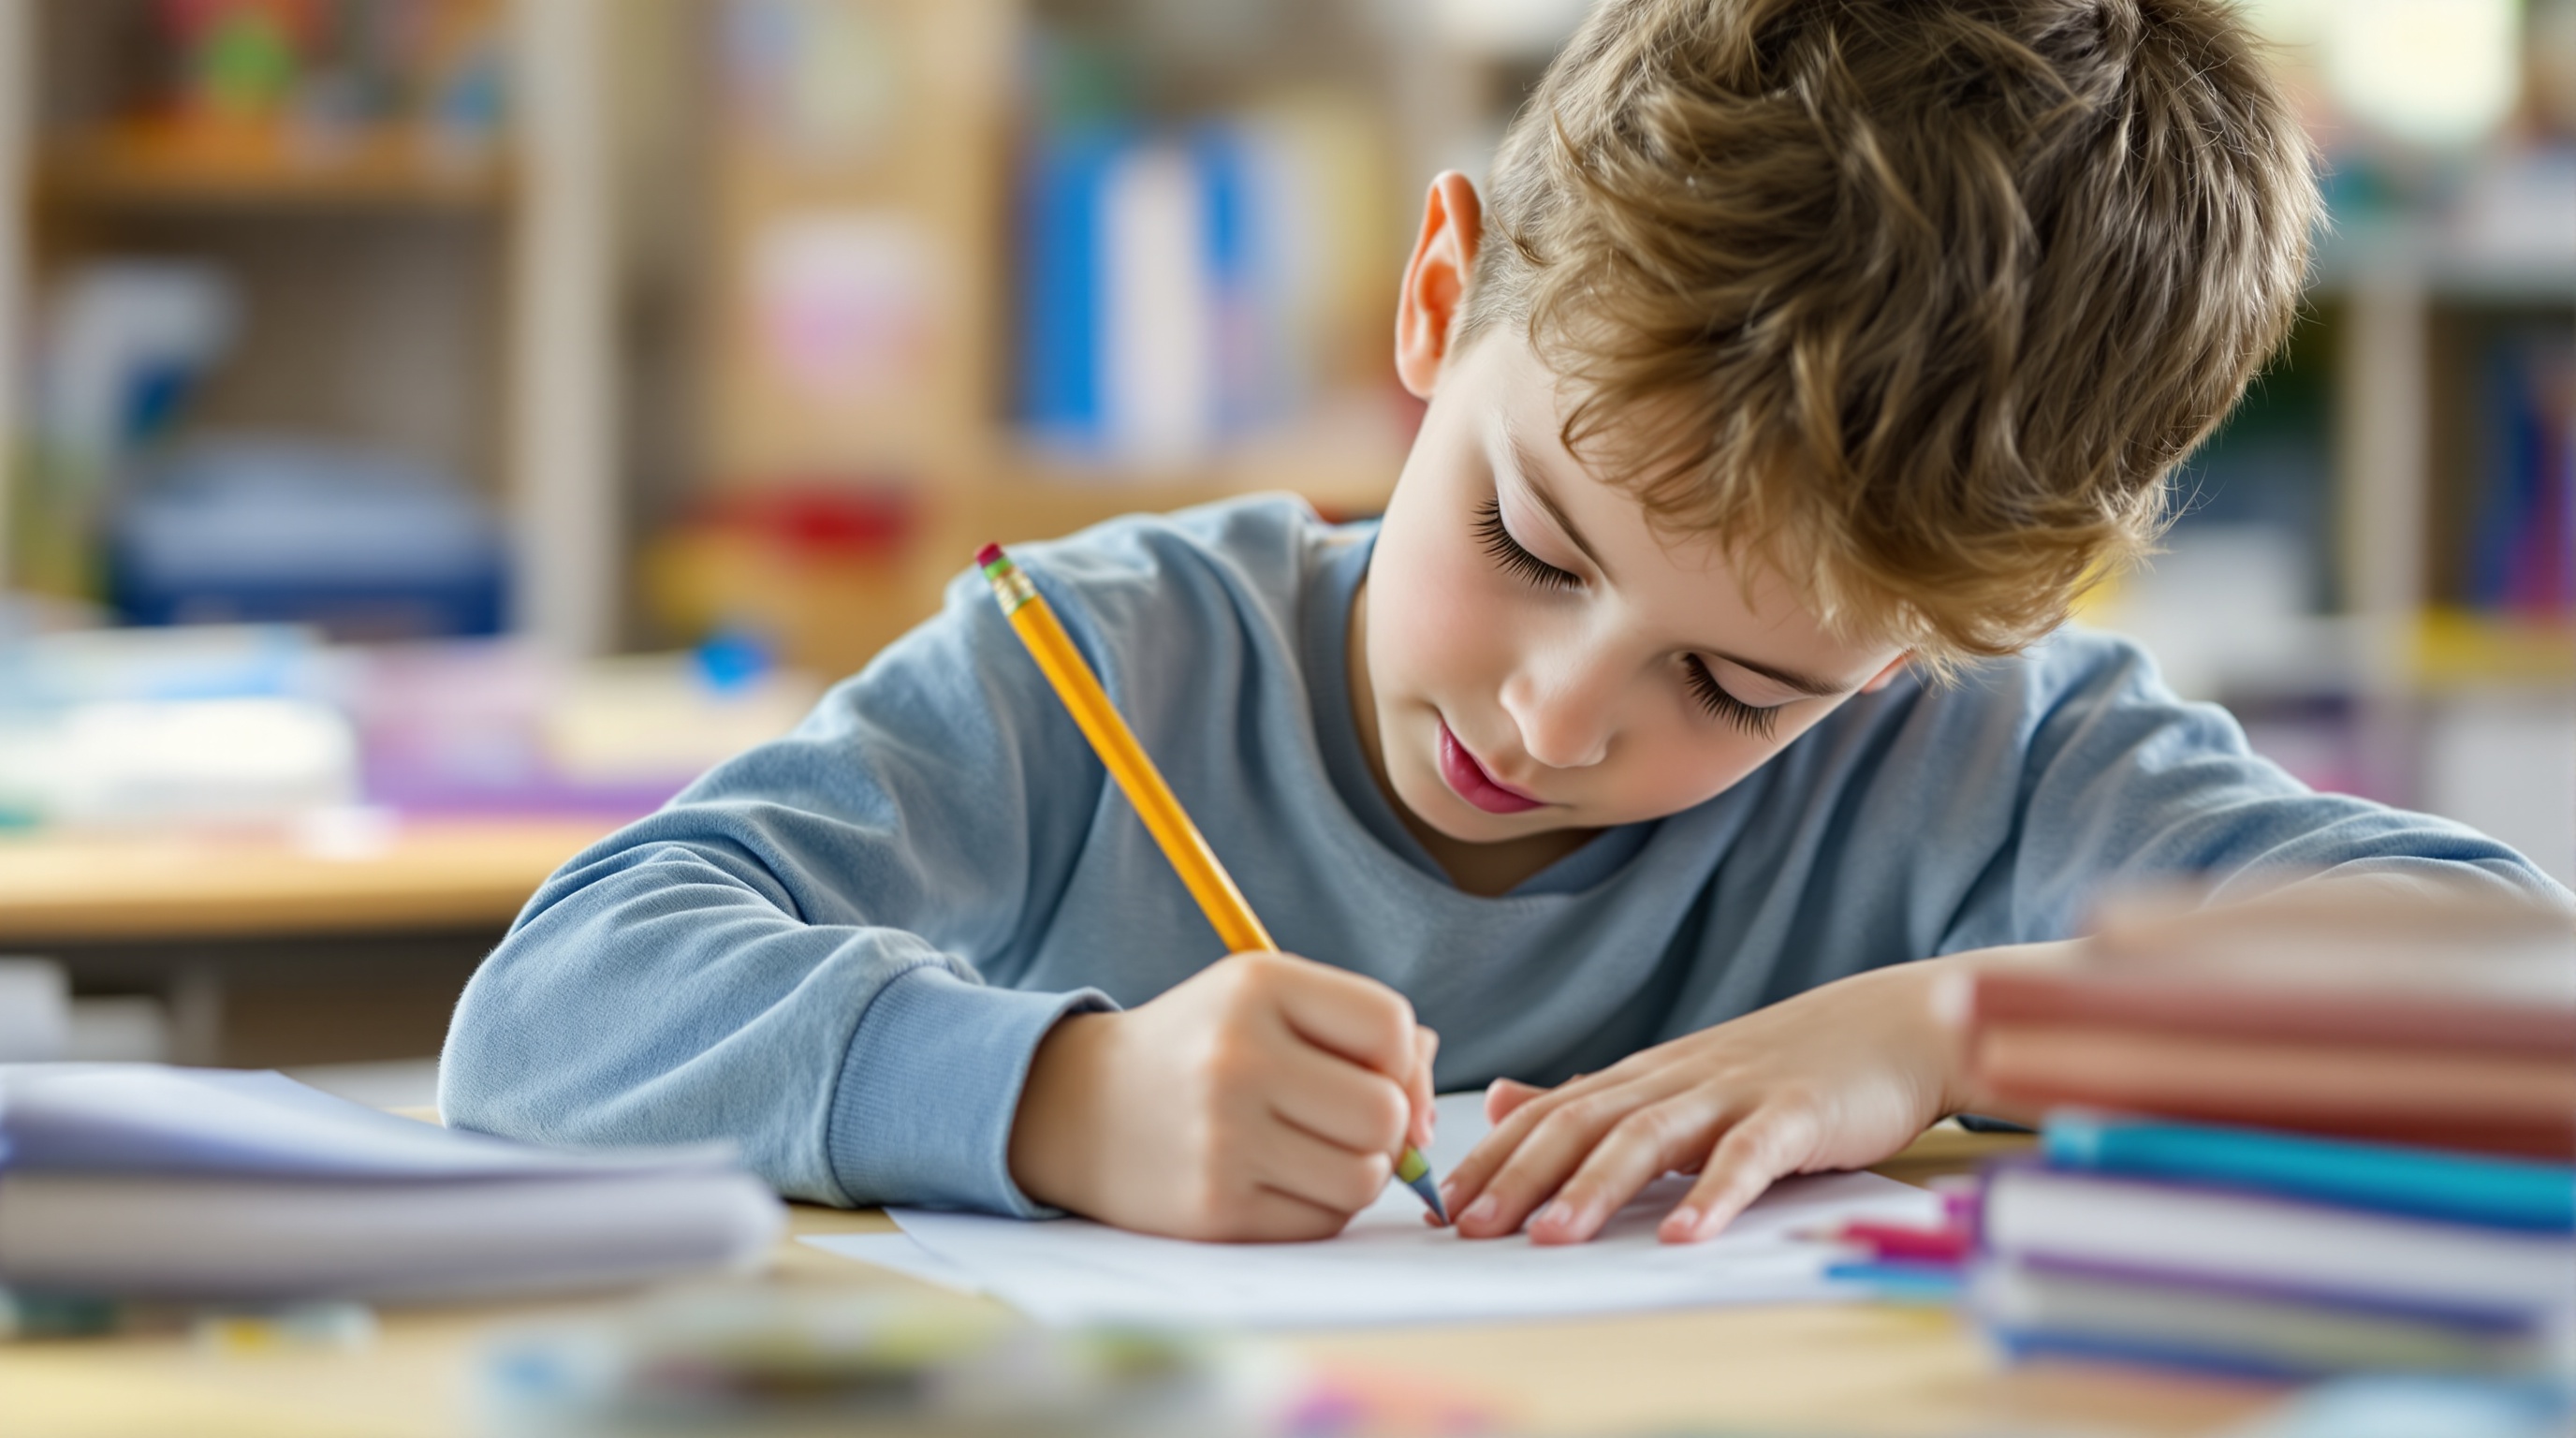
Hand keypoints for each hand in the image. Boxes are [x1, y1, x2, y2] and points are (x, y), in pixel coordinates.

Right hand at [1008, 951, 1437, 1241]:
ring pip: (1364, 1177)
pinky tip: (1276, 1180)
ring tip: (1311, 1151)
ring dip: (1356, 1172)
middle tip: (1341, 1121)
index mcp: (1258, 986)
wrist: (1078, 1107)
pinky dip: (1318, 1207)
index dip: (1400, 1058)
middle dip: (1383, 1126)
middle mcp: (1238, 1057)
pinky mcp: (1214, 1209)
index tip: (1370, 1071)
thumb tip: (1427, 1115)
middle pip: (1385, 1114)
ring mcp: (1223, 1138)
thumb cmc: (1200, 1050)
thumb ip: (1361, 1034)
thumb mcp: (1266, 1004)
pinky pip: (1322, 1222)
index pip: (1390, 1025)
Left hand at [1438, 950, 2054, 1244]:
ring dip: (1598, 1187)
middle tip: (1471, 1225)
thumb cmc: (1786, 1064)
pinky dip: (1715, 1194)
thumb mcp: (1680, 1076)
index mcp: (1647, 1076)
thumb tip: (1503, 1099)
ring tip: (1554, 1235)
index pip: (1554, 1114)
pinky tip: (1687, 1234)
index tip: (1443, 1203)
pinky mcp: (1796, 1114)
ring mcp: (1736, 1092)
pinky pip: (1748, 1156)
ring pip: (1651, 1137)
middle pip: (1586, 1124)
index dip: (1497, 1155)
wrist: (1895, 1024)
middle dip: (1522, 1174)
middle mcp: (1678, 1078)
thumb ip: (1596, 1095)